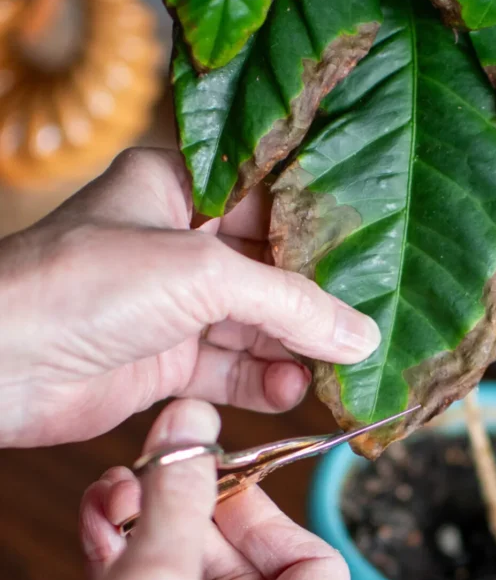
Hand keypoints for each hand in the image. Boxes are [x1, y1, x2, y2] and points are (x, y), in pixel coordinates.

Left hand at [0, 148, 379, 446]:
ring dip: (294, 350)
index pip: (268, 201)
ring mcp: (171, 307)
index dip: (320, 228)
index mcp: (177, 189)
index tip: (374, 255)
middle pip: (268, 271)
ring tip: (340, 368)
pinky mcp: (165, 362)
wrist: (0, 365)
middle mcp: (176, 245)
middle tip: (367, 325)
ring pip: (253, 327)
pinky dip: (262, 383)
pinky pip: (229, 371)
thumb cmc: (84, 286)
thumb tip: (360, 334)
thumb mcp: (202, 275)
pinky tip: (293, 390)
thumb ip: (289, 304)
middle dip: (315, 302)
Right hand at [0, 400, 349, 579]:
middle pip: (246, 570)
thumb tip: (195, 426)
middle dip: (190, 517)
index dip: (268, 515)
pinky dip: (137, 573)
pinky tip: (100, 535)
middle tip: (147, 480)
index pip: (315, 565)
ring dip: (155, 537)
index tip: (218, 484)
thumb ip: (178, 497)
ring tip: (112, 500)